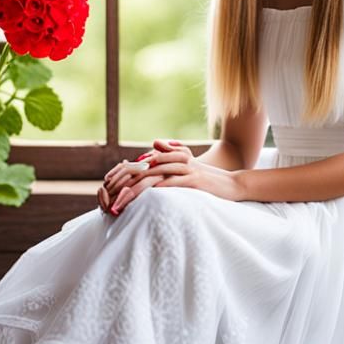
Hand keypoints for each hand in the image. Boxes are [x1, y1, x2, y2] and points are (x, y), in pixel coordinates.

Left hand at [107, 140, 241, 215]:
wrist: (233, 185)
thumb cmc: (209, 180)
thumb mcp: (188, 167)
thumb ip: (173, 154)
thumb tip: (155, 143)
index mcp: (174, 158)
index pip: (144, 163)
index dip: (126, 174)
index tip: (109, 188)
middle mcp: (178, 161)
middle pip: (146, 169)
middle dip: (126, 184)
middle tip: (110, 198)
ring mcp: (187, 170)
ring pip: (156, 176)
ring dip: (137, 190)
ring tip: (122, 200)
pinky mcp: (195, 181)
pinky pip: (174, 183)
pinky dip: (159, 190)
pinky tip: (147, 197)